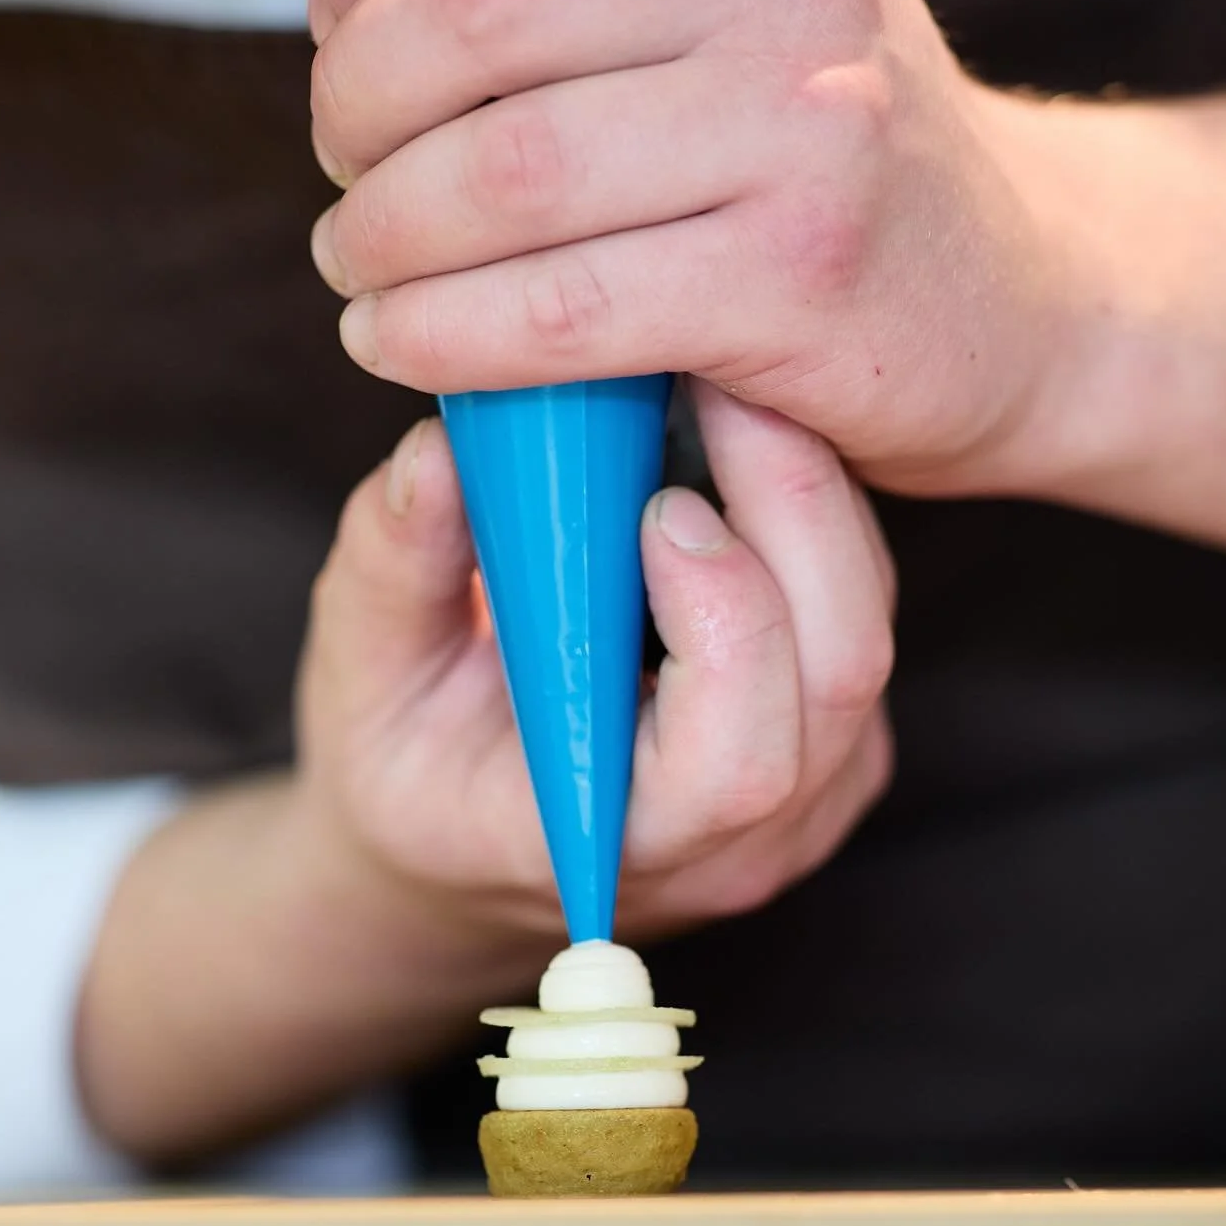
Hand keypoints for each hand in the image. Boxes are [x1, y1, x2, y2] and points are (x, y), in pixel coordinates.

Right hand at [300, 381, 893, 945]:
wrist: (464, 842)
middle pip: (837, 670)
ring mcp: (809, 797)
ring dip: (807, 494)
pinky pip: (860, 614)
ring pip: (864, 628)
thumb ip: (397, 570)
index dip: (726, 621)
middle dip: (790, 505)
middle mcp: (744, 843)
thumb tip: (439, 448)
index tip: (661, 505)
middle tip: (715, 380)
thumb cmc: (407, 766)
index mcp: (620, 846)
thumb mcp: (360, 677)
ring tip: (725, 391)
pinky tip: (740, 446)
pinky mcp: (836, 739)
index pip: (732, 767)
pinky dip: (813, 517)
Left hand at [309, 0, 1071, 499]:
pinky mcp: (793, 278)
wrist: (1017, 291)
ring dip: (378, 237)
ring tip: (358, 267)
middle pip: (465, 7)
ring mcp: (802, 121)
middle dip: (351, 108)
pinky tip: (400, 343)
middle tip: (343, 172)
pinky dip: (438, 337)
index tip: (334, 35)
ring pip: (497, 172)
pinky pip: (552, 311)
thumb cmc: (830, 148)